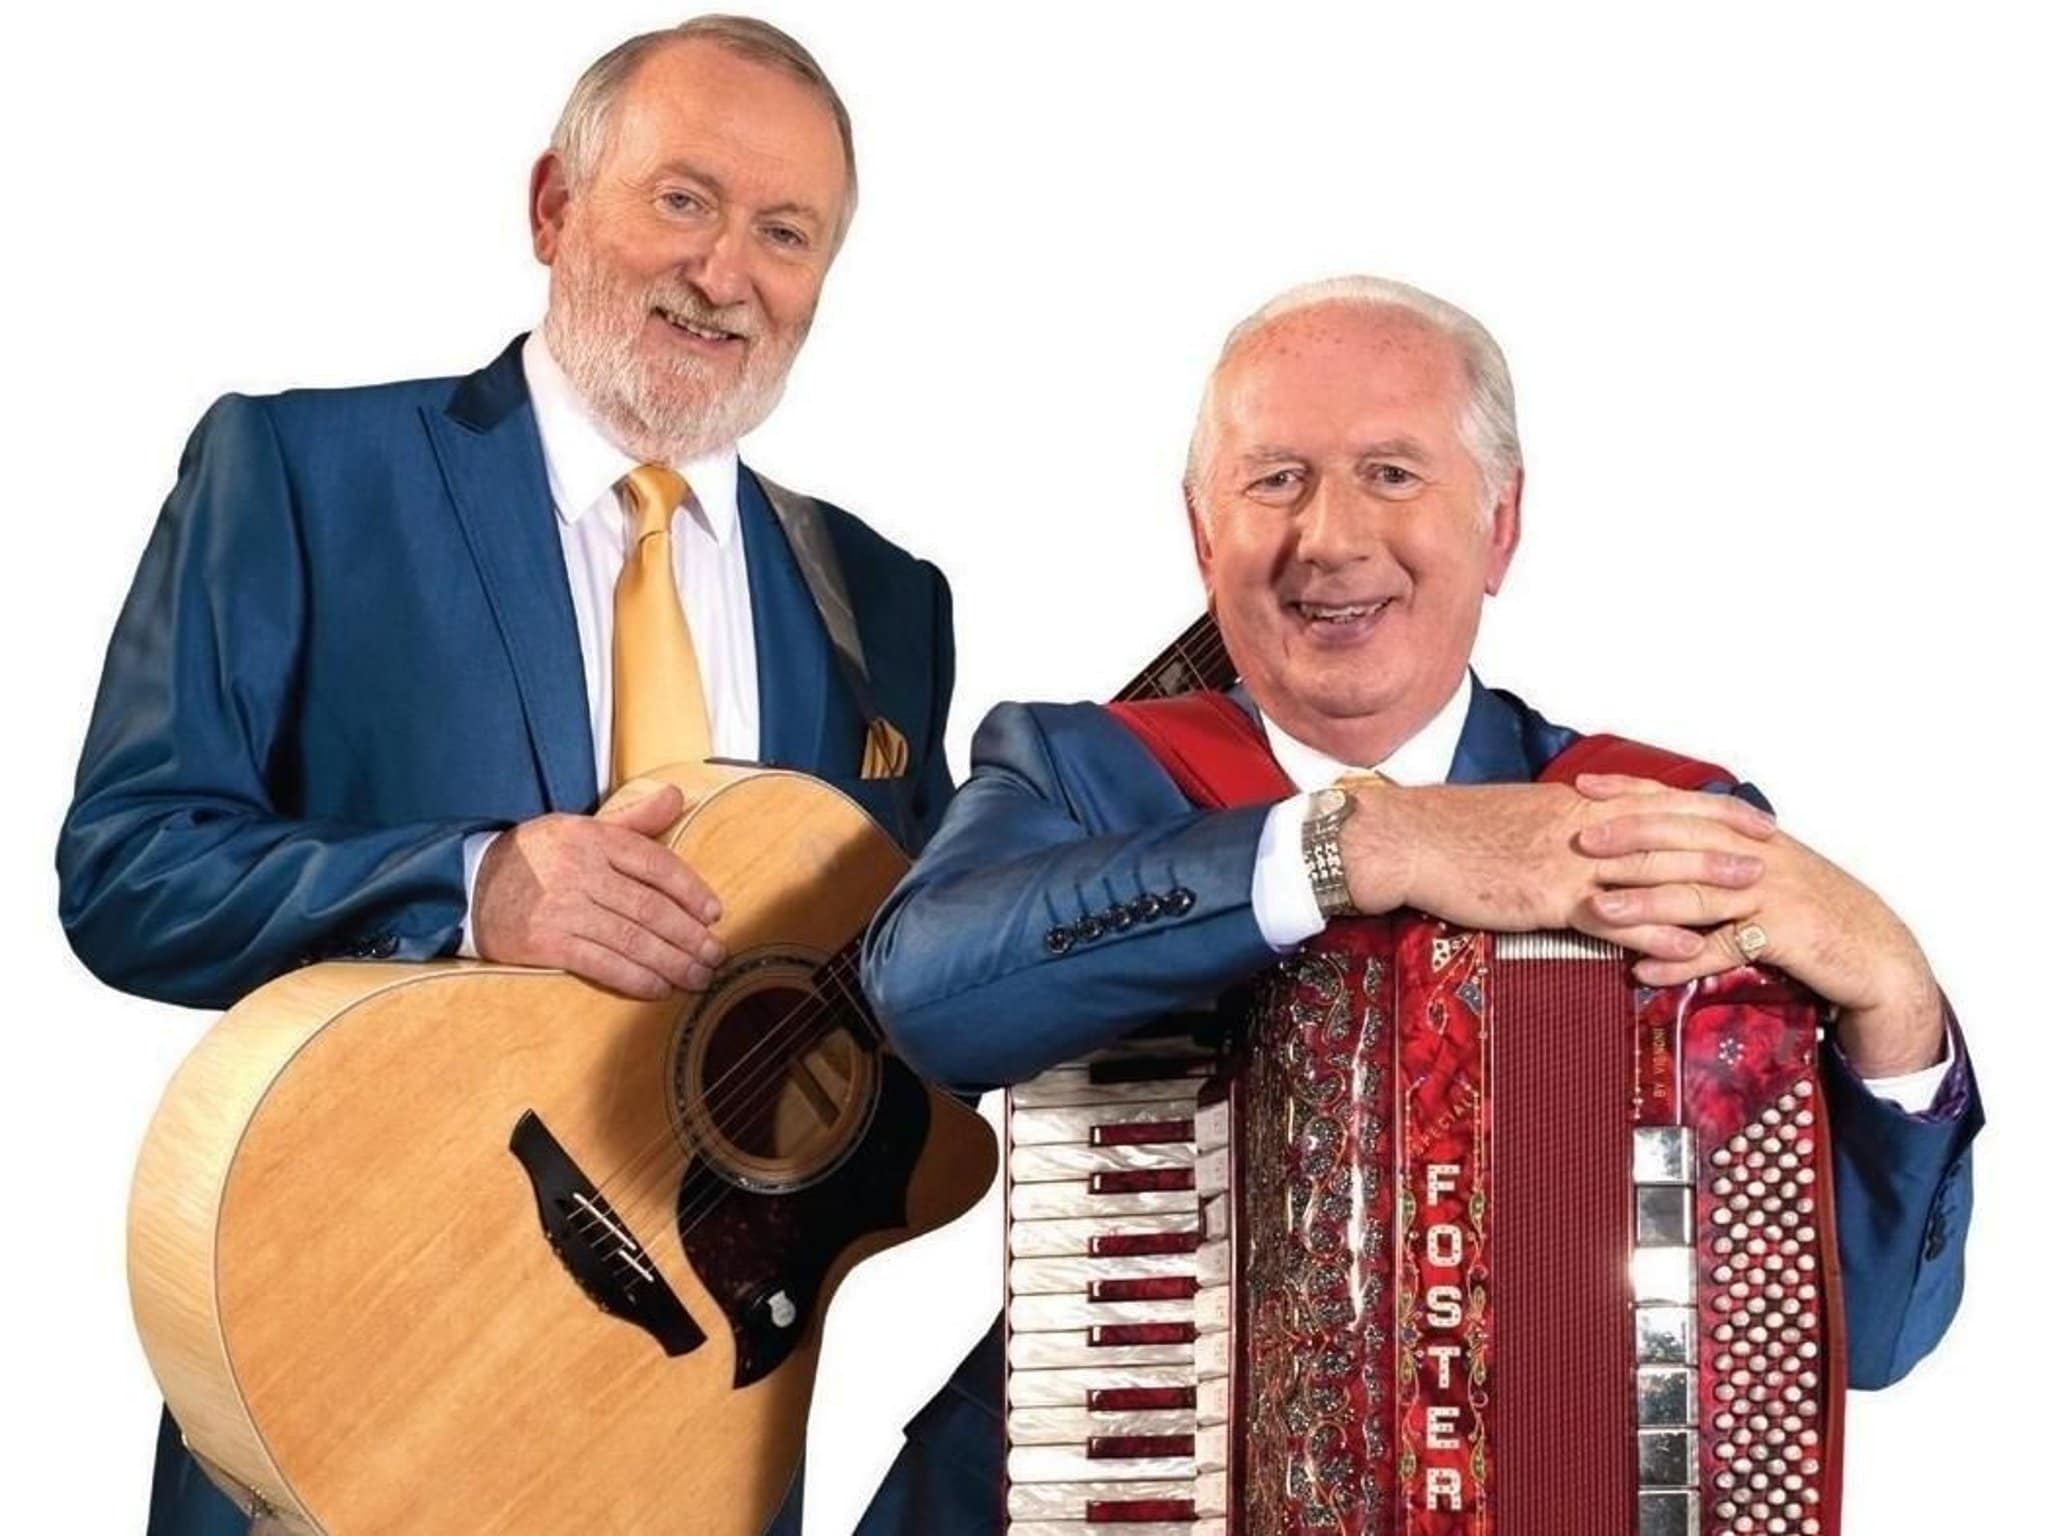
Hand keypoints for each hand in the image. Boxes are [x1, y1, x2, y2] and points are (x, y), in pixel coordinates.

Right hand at [471, 782, 725, 999]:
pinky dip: (637, 979)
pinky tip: (660, 988)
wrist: (469, 887)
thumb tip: (677, 796)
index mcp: (592, 837)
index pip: (655, 863)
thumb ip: (632, 818)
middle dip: (689, 936)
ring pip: (632, 939)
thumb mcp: (580, 827)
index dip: (690, 890)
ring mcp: (562, 908)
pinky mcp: (546, 943)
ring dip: (672, 963)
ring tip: (698, 977)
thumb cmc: (536, 858)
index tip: (714, 914)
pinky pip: (603, 964)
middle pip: (649, 907)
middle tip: (716, 955)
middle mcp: (580, 870)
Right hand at [1339, 778, 1775, 962]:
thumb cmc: (1450, 833)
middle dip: (1726, 840)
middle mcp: (1581, 826)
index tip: (1751, 815)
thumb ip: (1558, 830)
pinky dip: (1655, 929)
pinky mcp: (1547, 896)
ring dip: (1708, 879)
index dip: (1710, 808)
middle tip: (1775, 851)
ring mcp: (1567, 861)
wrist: (1405, 839)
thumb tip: (1585, 841)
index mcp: (1575, 805)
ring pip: (1652, 868)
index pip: (1658, 799)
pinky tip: (1688, 944)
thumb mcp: (1514, 821)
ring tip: (1755, 893)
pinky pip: (1613, 914)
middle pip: (1669, 827)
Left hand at [1576, 774, 1944, 1076]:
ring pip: (1698, 892)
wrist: (1876, 952)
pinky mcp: (1783, 934)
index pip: (1679, 803)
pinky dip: (1683, 960)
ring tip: (1599, 911)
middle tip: (1580, 844)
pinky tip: (1646, 970)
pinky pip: (1724, 947)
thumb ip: (1713, 852)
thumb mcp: (1762, 869)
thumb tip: (1653, 842)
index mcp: (1746, 833)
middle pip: (1683, 840)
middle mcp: (1756, 854)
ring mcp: (1771, 892)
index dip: (1631, 792)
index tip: (1582, 787)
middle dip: (1628, 840)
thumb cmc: (1811, 910)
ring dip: (1645, 903)